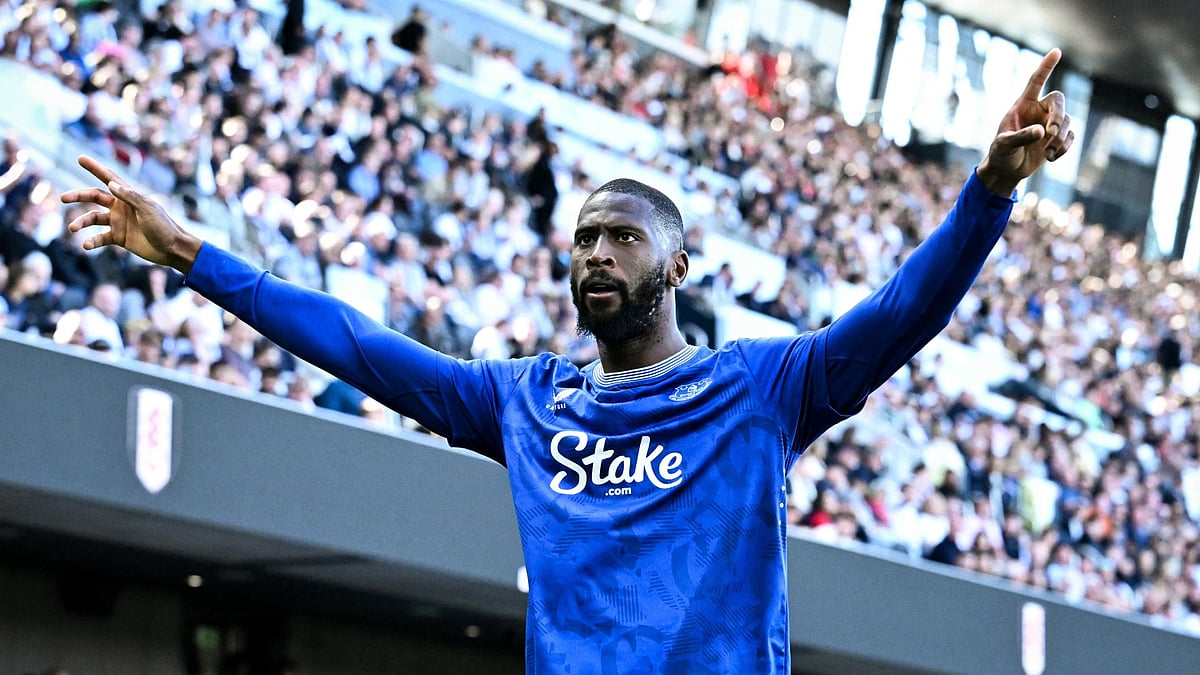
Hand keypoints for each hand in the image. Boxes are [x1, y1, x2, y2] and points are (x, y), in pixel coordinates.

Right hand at [60, 155, 202, 272]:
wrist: (172, 249)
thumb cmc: (164, 226)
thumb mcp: (148, 209)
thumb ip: (130, 196)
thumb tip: (110, 184)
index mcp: (129, 196)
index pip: (109, 178)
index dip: (95, 168)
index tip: (80, 158)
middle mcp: (121, 206)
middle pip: (94, 197)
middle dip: (78, 196)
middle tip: (63, 198)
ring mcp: (118, 222)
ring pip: (93, 218)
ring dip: (82, 222)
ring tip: (73, 228)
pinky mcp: (118, 238)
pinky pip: (100, 237)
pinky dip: (92, 241)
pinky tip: (87, 245)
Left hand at [977, 48, 1074, 194]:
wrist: (1007, 170)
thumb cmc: (1001, 153)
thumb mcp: (1004, 145)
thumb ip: (1021, 136)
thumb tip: (1043, 132)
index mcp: (1023, 105)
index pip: (1036, 81)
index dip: (1046, 66)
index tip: (1056, 51)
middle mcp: (1039, 110)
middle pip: (1059, 101)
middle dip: (1058, 116)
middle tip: (1051, 133)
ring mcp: (1050, 123)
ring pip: (1067, 121)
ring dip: (1060, 138)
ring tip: (1047, 153)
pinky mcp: (1058, 138)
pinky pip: (1071, 136)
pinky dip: (1064, 147)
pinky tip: (1051, 157)